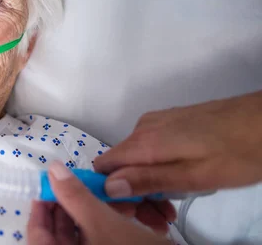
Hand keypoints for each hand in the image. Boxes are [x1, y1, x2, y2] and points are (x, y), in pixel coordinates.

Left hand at [27, 161, 170, 244]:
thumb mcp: (102, 223)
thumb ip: (74, 196)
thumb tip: (53, 170)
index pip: (36, 234)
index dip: (42, 206)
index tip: (53, 181)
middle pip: (63, 231)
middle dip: (78, 205)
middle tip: (91, 184)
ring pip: (87, 233)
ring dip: (104, 213)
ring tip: (122, 198)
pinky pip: (106, 238)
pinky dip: (117, 224)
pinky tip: (137, 214)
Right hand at [94, 90, 261, 197]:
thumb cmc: (236, 153)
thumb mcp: (194, 176)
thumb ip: (149, 179)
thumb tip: (109, 187)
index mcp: (144, 141)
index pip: (103, 167)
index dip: (110, 193)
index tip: (133, 213)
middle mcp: (143, 128)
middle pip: (120, 165)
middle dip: (133, 194)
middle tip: (160, 220)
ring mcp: (157, 122)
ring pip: (135, 159)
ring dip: (146, 186)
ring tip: (171, 210)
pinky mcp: (171, 122)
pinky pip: (150, 149)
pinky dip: (156, 170)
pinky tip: (176, 186)